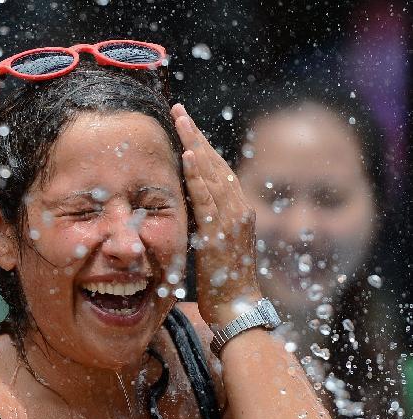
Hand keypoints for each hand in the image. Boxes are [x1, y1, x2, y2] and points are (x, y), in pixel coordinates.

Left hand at [171, 102, 261, 326]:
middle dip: (196, 136)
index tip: (184, 124)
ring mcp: (233, 220)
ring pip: (214, 175)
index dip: (200, 145)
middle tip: (178, 111)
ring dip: (195, 146)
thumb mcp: (210, 242)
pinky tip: (187, 158)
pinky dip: (199, 177)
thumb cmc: (221, 280)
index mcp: (236, 209)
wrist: (237, 307)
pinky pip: (209, 199)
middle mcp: (239, 209)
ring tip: (180, 123)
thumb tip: (187, 202)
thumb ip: (204, 220)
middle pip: (216, 164)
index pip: (217, 169)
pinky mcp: (223, 233)